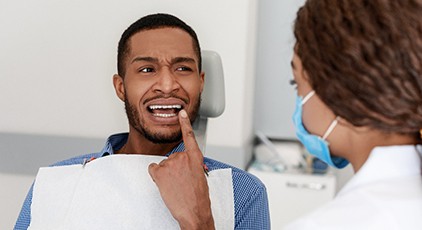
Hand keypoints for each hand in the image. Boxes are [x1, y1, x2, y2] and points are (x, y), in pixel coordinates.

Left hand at [148, 110, 214, 229]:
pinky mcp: (160, 172)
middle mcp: (183, 157)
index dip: (184, 123)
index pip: (189, 136)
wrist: (194, 212)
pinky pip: (153, 169)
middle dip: (174, 168)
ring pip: (163, 165)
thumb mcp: (201, 177)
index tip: (181, 113)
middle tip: (181, 182)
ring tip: (175, 186)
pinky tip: (165, 185)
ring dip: (166, 175)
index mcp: (195, 157)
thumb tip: (185, 166)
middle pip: (172, 157)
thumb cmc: (199, 198)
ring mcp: (170, 164)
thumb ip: (192, 165)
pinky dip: (156, 176)